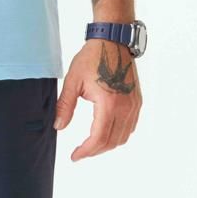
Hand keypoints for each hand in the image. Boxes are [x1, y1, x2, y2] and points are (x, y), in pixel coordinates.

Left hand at [53, 39, 141, 160]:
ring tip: (91, 144)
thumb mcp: (73, 80)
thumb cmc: (92, 57)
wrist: (112, 41)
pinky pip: (130, 127)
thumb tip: (58, 127)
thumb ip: (65, 105)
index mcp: (109, 104)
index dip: (86, 151)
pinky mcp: (137, 102)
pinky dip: (118, 135)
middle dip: (95, 150)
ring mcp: (134, 106)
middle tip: (80, 152)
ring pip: (123, 137)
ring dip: (107, 145)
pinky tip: (106, 132)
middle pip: (112, 142)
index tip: (74, 156)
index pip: (99, 138)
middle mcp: (125, 108)